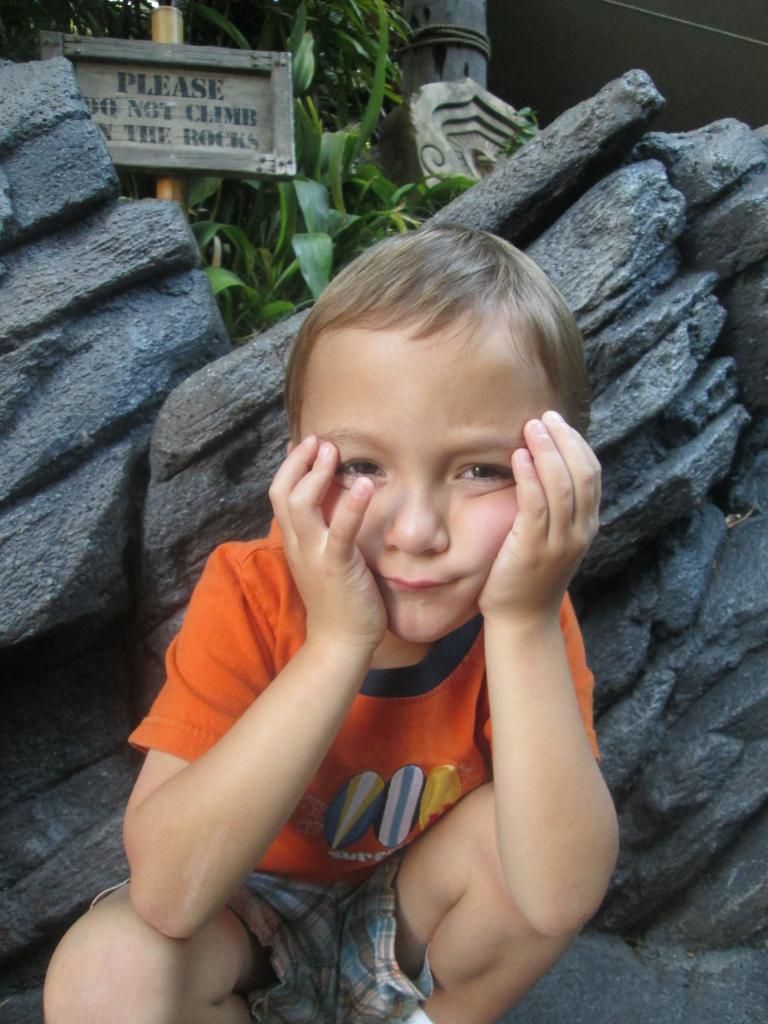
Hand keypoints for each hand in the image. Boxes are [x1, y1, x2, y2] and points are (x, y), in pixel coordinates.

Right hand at [269, 436, 386, 654]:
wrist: (340, 642)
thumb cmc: (339, 600)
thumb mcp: (324, 560)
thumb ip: (324, 533)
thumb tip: (335, 505)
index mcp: (295, 542)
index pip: (280, 495)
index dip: (289, 467)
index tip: (305, 444)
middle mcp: (298, 545)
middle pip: (282, 492)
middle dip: (298, 462)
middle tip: (318, 440)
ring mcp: (315, 555)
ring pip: (301, 505)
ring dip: (316, 474)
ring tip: (333, 451)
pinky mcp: (338, 566)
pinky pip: (341, 531)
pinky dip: (351, 505)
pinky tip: (365, 484)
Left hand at [478, 411, 600, 624]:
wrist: (522, 620)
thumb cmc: (529, 575)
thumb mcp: (551, 538)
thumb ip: (554, 508)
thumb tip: (542, 467)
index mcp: (587, 525)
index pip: (591, 474)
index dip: (576, 443)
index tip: (555, 421)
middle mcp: (580, 532)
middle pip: (583, 474)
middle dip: (564, 439)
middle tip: (543, 416)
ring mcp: (559, 542)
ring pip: (562, 486)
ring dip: (546, 450)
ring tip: (530, 427)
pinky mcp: (533, 550)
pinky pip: (536, 506)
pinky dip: (529, 477)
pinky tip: (518, 457)